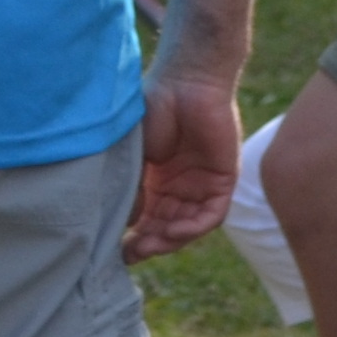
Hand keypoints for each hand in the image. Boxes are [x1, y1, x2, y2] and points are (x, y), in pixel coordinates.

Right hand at [126, 70, 242, 261]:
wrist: (185, 82)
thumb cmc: (151, 107)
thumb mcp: (133, 153)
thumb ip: (134, 188)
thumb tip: (126, 223)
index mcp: (155, 178)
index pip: (146, 216)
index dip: (132, 235)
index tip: (113, 250)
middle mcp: (178, 185)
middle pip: (166, 226)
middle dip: (150, 243)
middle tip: (131, 254)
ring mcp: (201, 184)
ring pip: (188, 225)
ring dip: (170, 240)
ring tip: (150, 246)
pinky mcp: (223, 180)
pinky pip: (211, 215)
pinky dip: (194, 228)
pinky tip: (175, 231)